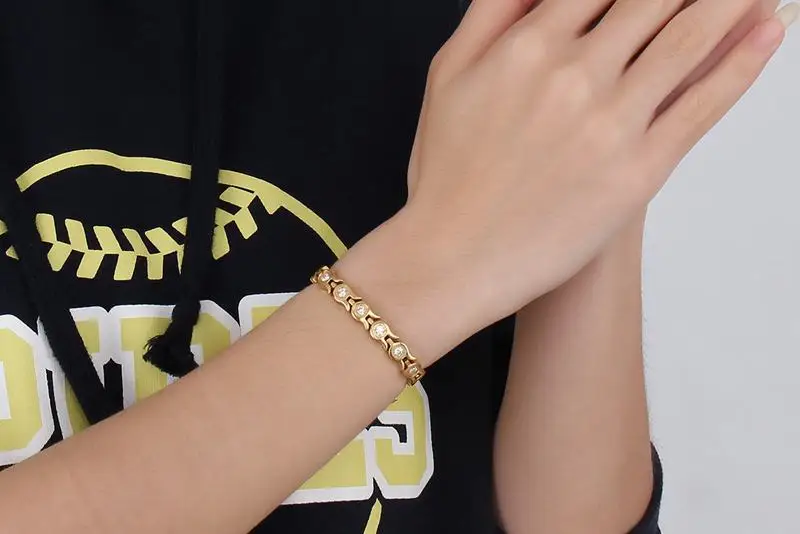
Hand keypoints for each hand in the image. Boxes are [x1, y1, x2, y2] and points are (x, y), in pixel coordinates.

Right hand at [402, 0, 787, 328]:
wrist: (454, 259)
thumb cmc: (447, 174)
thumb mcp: (448, 75)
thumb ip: (492, 10)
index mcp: (527, 45)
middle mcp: (574, 74)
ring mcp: (611, 122)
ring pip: (690, 39)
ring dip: (734, 2)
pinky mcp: (638, 172)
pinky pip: (703, 106)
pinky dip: (744, 63)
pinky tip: (769, 31)